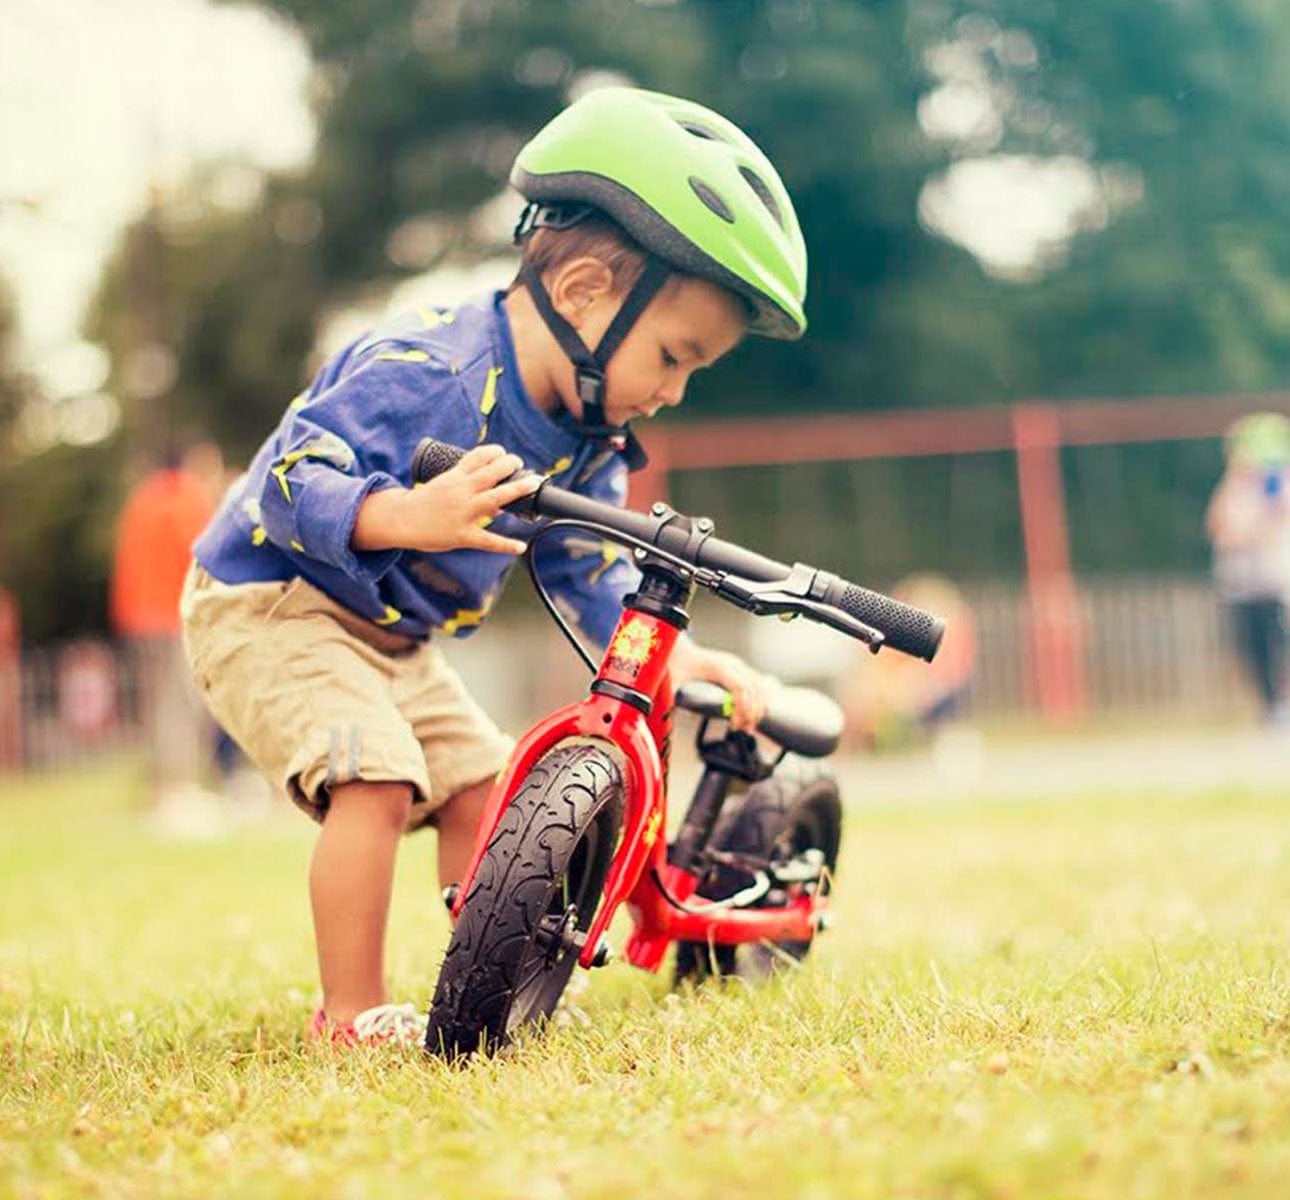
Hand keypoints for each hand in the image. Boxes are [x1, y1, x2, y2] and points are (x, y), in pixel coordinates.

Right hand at [353, 443, 540, 554]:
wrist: (399, 520)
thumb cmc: (422, 503)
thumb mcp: (442, 487)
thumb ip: (469, 490)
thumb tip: (499, 505)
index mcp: (453, 478)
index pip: (477, 457)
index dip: (494, 452)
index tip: (504, 452)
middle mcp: (460, 492)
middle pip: (490, 473)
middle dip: (508, 464)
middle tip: (520, 462)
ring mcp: (462, 513)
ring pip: (494, 499)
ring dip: (515, 490)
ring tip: (532, 483)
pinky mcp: (462, 535)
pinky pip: (488, 540)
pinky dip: (505, 545)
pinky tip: (520, 546)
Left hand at [670, 637, 770, 732]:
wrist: (677, 649)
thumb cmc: (676, 664)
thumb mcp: (671, 684)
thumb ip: (671, 700)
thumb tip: (671, 719)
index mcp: (718, 667)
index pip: (740, 688)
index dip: (741, 708)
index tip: (734, 725)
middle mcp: (731, 663)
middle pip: (753, 689)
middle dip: (752, 712)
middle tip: (744, 731)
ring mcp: (737, 664)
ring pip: (759, 686)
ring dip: (758, 707)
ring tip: (750, 726)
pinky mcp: (739, 668)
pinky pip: (757, 682)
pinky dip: (759, 698)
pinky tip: (755, 713)